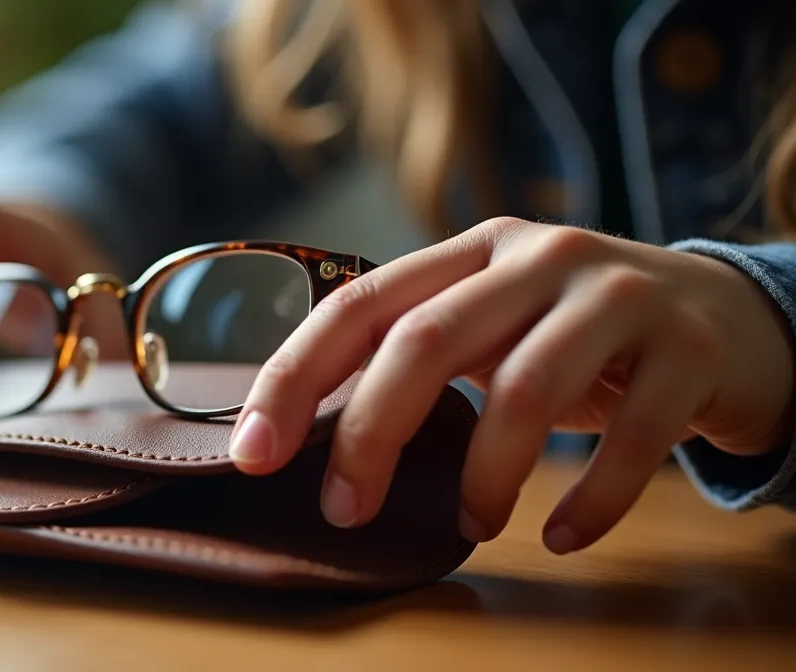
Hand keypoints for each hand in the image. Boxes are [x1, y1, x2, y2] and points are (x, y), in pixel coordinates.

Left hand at [229, 218, 794, 553]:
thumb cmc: (581, 336)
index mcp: (472, 250)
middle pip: (425, 341)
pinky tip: (562, 536)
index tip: (253, 452)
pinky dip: (590, 500)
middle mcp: (539, 256)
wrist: (733, 318)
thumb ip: (417, 353)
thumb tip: (308, 428)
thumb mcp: (496, 323)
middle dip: (369, 434)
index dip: (295, 378)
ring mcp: (618, 296)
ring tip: (470, 524)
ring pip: (525, 388)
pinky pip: (630, 436)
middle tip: (344, 510)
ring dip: (484, 475)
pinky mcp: (690, 348)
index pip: (359, 304)